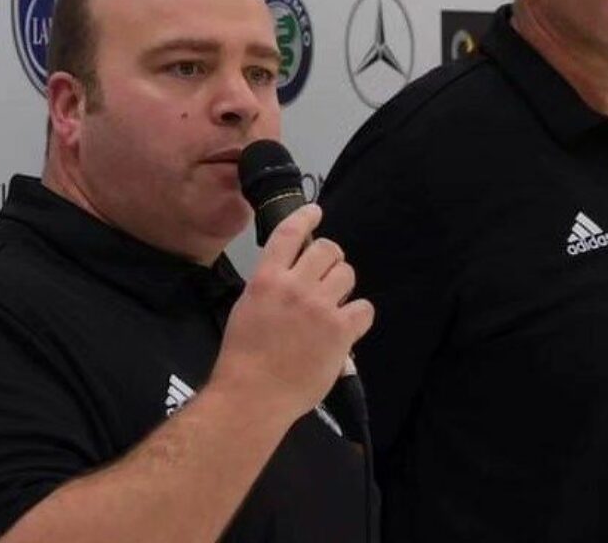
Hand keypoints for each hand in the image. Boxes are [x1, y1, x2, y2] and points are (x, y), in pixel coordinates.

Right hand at [210, 204, 374, 424]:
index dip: (306, 217)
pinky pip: (365, 308)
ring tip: (334, 303)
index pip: (289, 233)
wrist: (253, 395)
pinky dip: (359, 316)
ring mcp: (320, 307)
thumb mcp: (247, 309)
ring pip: (347, 273)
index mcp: (267, 279)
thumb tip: (291, 275)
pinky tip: (348, 326)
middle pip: (327, 249)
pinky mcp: (341, 330)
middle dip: (331, 258)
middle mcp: (295, 286)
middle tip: (328, 275)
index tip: (315, 211)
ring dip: (343, 285)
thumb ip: (270, 287)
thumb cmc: (243, 358)